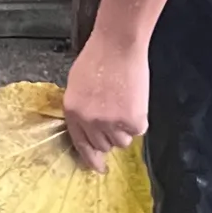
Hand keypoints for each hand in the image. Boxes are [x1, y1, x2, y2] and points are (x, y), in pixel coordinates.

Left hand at [63, 24, 149, 172]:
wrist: (118, 45)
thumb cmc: (99, 57)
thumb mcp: (78, 84)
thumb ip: (82, 109)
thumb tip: (90, 128)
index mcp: (73, 111)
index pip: (80, 144)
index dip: (90, 158)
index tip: (97, 168)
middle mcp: (90, 121)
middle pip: (103, 145)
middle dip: (110, 135)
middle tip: (115, 115)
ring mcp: (111, 122)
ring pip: (122, 141)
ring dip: (124, 128)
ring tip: (124, 102)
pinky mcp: (132, 120)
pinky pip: (138, 131)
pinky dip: (138, 119)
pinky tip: (133, 99)